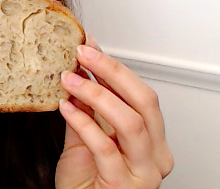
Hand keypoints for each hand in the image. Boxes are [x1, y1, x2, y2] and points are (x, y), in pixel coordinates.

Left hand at [55, 36, 173, 188]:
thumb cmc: (85, 182)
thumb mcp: (86, 135)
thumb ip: (86, 105)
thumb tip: (80, 67)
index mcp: (152, 139)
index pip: (141, 93)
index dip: (114, 66)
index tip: (88, 45)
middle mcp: (155, 154)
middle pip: (144, 100)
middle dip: (111, 71)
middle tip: (81, 53)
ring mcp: (142, 171)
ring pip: (129, 121)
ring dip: (96, 93)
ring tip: (69, 79)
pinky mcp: (122, 185)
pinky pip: (104, 146)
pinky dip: (82, 121)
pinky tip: (65, 107)